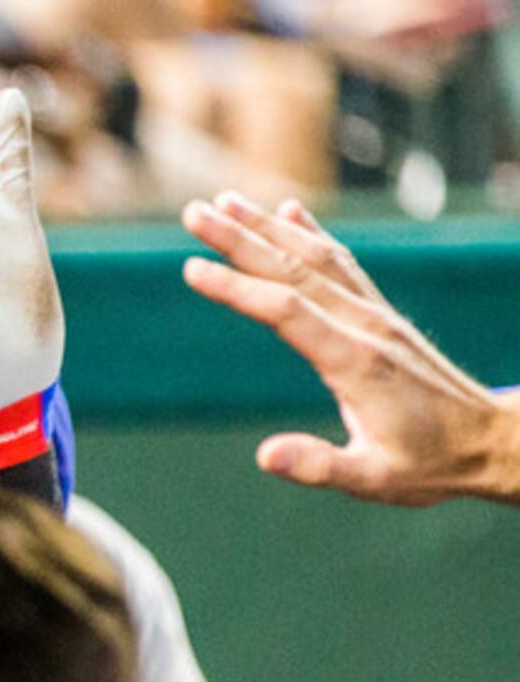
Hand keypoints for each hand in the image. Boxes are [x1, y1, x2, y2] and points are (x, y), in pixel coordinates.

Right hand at [182, 191, 519, 505]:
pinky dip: (311, 235)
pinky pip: (341, 265)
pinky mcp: (379, 316)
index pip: (287, 311)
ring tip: (227, 202)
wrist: (490, 442)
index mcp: (356, 362)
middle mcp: (366, 326)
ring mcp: (375, 316)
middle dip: (242, 240)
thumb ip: (318, 465)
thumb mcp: (373, 479)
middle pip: (296, 271)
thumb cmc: (429, 465)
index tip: (192, 268)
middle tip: (193, 214)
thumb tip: (264, 455)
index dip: (238, 288)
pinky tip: (289, 214)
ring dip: (269, 228)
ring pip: (317, 259)